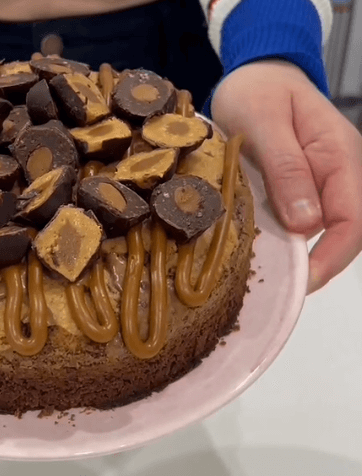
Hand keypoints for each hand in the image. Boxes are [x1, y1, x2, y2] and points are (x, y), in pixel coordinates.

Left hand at [211, 60, 361, 293]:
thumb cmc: (257, 90)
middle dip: (316, 263)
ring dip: (300, 254)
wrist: (253, 74)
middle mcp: (337, 172)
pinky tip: (262, 249)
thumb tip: (305, 224)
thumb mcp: (265, 122)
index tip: (302, 281)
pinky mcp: (299, 185)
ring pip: (321, 228)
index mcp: (338, 156)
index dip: (332, 256)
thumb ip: (287, 168)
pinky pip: (301, 218)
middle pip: (343, 229)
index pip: (352, 217)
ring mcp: (319, 180)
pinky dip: (285, 238)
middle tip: (277, 286)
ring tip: (267, 274)